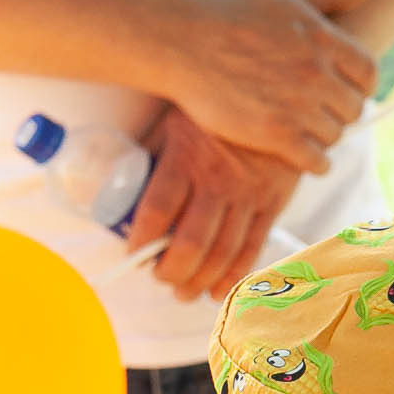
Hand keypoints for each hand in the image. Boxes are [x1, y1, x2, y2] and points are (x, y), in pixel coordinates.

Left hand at [128, 106, 303, 301]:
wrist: (275, 100)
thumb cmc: (211, 114)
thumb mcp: (172, 124)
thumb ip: (152, 156)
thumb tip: (118, 188)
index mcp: (185, 158)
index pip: (157, 209)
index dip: (142, 239)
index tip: (132, 253)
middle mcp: (218, 181)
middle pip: (191, 242)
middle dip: (171, 271)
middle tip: (161, 278)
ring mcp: (248, 196)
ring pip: (222, 253)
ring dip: (199, 281)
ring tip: (183, 292)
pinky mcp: (272, 204)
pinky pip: (252, 248)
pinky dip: (234, 276)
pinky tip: (217, 291)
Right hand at [169, 0, 377, 172]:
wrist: (181, 42)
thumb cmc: (232, 13)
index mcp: (323, 41)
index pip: (368, 73)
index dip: (360, 84)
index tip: (347, 89)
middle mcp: (316, 75)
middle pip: (353, 108)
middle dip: (338, 111)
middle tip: (319, 111)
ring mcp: (298, 107)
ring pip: (334, 135)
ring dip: (323, 136)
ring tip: (305, 129)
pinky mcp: (276, 135)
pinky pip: (317, 161)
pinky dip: (315, 163)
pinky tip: (303, 155)